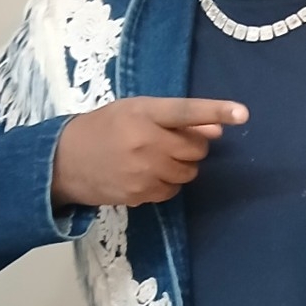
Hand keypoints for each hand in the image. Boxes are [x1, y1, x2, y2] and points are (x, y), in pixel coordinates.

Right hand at [51, 97, 248, 209]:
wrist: (63, 161)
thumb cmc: (104, 129)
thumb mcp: (134, 111)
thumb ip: (176, 118)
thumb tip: (217, 131)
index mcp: (143, 112)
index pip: (185, 111)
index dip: (215, 111)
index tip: (242, 113)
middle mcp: (145, 141)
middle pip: (196, 149)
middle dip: (192, 146)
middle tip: (170, 141)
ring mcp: (143, 171)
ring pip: (189, 172)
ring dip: (181, 165)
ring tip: (155, 157)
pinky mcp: (140, 194)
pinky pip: (174, 190)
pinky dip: (168, 183)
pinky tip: (146, 174)